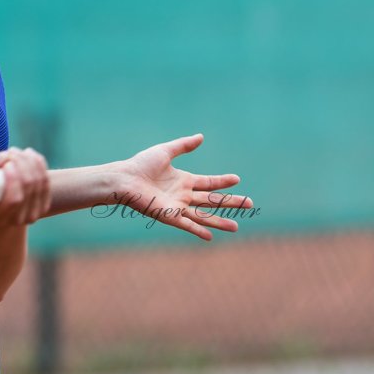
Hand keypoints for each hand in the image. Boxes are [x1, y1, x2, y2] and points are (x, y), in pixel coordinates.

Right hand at [0, 147, 50, 225]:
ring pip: (40, 181)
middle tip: (11, 151)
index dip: (14, 178)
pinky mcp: (43, 206)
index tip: (7, 164)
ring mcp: (34, 214)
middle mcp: (18, 220)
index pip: (14, 199)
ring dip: (29, 160)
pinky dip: (38, 163)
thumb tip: (6, 156)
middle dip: (22, 163)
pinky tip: (28, 154)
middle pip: (29, 186)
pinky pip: (46, 180)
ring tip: (16, 152)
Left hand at [111, 133, 252, 240]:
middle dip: (230, 202)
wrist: (124, 179)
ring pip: (203, 216)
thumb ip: (183, 146)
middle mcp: (183, 195)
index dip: (222, 181)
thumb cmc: (140, 165)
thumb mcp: (165, 152)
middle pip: (211, 200)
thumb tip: (201, 136)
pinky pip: (186, 224)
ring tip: (236, 227)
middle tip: (250, 204)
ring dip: (219, 221)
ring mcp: (176, 207)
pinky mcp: (168, 216)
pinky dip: (198, 230)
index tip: (237, 179)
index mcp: (183, 180)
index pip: (208, 182)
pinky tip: (210, 236)